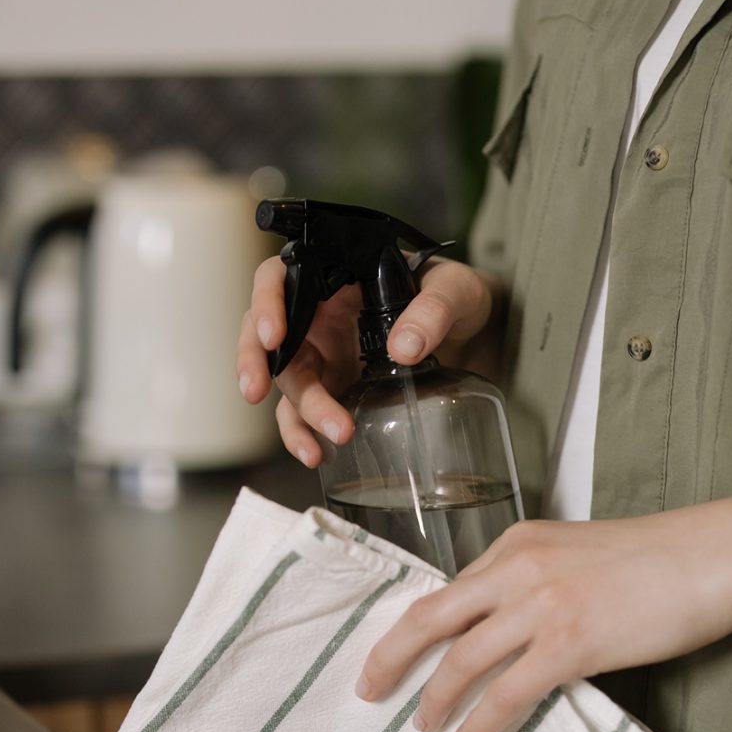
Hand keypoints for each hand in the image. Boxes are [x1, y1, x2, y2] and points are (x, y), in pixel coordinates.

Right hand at [236, 255, 492, 466]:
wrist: (476, 333)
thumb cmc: (458, 297)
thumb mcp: (456, 291)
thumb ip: (433, 310)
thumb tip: (404, 347)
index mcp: (336, 277)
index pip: (281, 278)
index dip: (266, 302)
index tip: (274, 334)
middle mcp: (320, 315)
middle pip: (268, 335)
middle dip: (256, 363)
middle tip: (256, 391)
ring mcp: (325, 355)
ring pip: (288, 382)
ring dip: (297, 413)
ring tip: (323, 442)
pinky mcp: (335, 390)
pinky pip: (304, 414)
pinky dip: (303, 435)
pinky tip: (317, 454)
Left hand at [355, 503, 731, 731]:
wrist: (711, 556)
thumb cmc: (651, 557)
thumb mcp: (575, 552)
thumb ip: (532, 578)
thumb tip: (500, 626)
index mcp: (516, 541)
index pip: (449, 589)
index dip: (415, 626)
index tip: (394, 652)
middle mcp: (517, 568)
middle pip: (432, 617)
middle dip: (391, 657)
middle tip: (368, 689)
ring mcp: (541, 605)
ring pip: (463, 660)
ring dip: (435, 698)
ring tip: (423, 725)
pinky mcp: (571, 643)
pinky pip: (509, 692)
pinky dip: (481, 721)